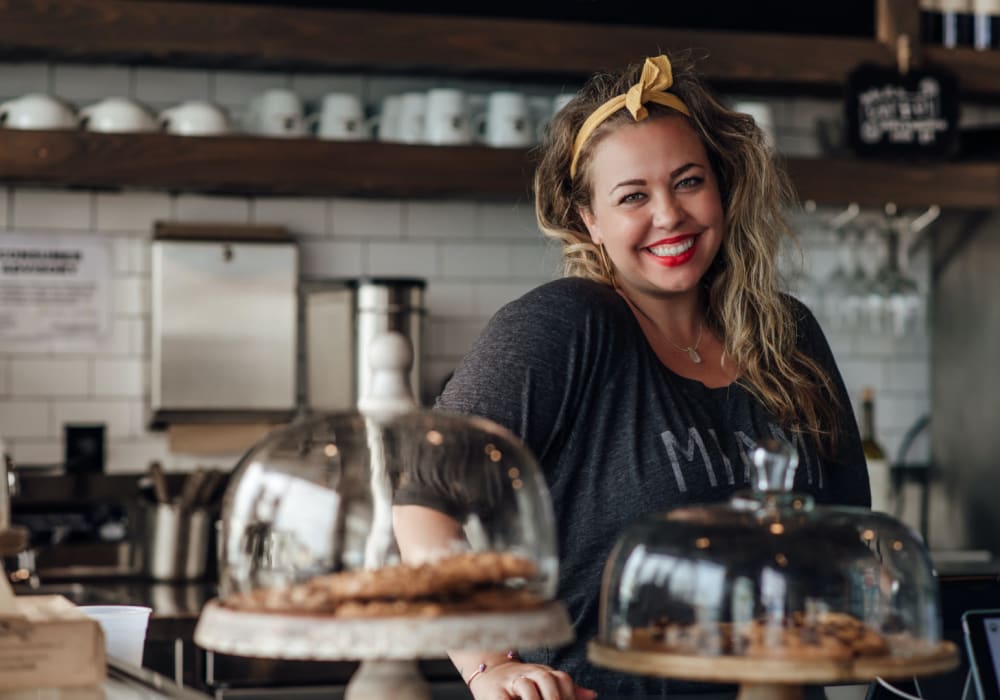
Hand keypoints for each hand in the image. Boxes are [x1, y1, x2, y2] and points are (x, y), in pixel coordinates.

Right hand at [467, 660, 596, 699]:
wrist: (488, 673)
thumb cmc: (521, 683)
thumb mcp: (544, 683)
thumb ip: (567, 690)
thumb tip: (592, 695)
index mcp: (543, 672)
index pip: (562, 678)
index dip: (570, 694)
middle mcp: (529, 673)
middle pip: (546, 678)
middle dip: (555, 698)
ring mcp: (511, 682)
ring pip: (526, 685)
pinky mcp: (495, 693)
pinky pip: (504, 699)